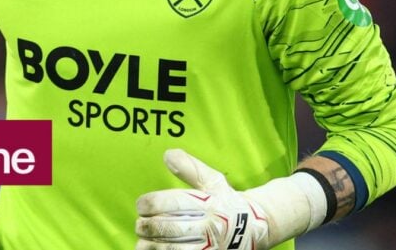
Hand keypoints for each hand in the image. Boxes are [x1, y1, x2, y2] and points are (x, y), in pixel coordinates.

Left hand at [136, 149, 270, 249]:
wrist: (256, 229)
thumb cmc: (226, 202)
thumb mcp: (213, 181)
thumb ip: (190, 168)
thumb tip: (167, 154)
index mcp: (208, 204)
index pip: (173, 203)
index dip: (151, 204)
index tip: (141, 205)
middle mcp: (210, 226)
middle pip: (171, 228)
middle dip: (148, 226)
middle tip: (139, 224)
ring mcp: (211, 247)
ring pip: (174, 249)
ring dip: (153, 246)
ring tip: (142, 241)